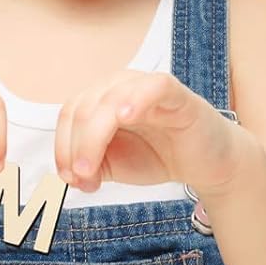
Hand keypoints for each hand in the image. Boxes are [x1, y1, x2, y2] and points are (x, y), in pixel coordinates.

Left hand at [55, 72, 249, 197]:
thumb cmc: (157, 156)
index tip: (68, 177)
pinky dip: (136, 99)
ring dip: (92, 137)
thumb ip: (89, 167)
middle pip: (83, 107)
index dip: (62, 146)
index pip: (69, 114)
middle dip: (75, 147)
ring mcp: (146, 88)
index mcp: (100, 100)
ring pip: (108, 100)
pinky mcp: (176, 95)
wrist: (203, 163)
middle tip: (81, 177)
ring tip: (92, 169)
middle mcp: (119, 87)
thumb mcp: (112, 166)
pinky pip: (153, 87)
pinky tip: (126, 118)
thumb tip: (71, 176)